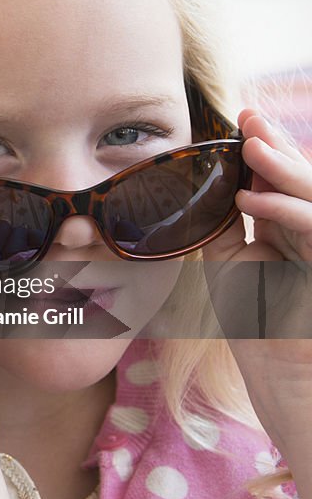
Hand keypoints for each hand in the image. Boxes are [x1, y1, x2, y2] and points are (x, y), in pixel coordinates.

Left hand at [202, 110, 311, 493]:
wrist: (291, 382)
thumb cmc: (259, 327)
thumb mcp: (230, 265)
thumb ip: (222, 228)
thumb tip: (198, 190)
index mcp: (289, 230)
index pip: (279, 181)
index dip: (263, 149)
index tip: (238, 119)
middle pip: (300, 180)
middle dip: (276, 146)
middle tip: (248, 116)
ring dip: (283, 169)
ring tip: (252, 145)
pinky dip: (286, 212)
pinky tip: (251, 200)